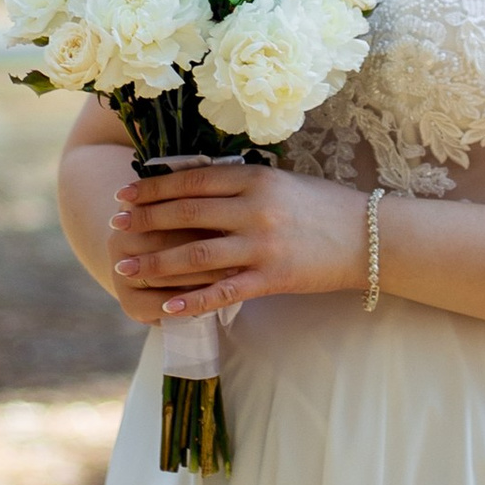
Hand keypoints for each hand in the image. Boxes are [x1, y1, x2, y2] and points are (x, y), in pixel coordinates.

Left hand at [108, 162, 363, 321]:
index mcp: (255, 178)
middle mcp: (255, 209)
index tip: (124, 194)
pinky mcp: (272, 278)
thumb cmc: (324, 206)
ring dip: (156, 262)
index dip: (153, 187)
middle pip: (186, 213)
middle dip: (145, 220)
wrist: (371, 237)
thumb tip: (193, 183)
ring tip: (127, 267)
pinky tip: (166, 307)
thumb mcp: (281, 181)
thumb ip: (241, 183)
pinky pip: (223, 292)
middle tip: (114, 226)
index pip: (192, 179)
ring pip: (196, 254)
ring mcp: (262, 245)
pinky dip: (192, 301)